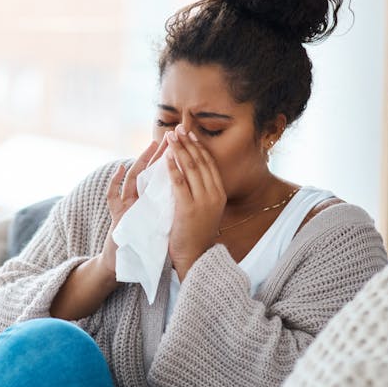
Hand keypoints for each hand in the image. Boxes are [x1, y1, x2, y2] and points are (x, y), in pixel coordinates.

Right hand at [99, 138, 167, 274]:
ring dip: (138, 162)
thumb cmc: (143, 241)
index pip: (160, 176)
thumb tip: (185, 192)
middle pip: (146, 172)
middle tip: (166, 137)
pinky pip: (112, 196)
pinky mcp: (116, 216)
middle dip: (156, 155)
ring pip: (131, 179)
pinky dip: (114, 181)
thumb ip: (166, 205)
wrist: (126, 260)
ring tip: (147, 147)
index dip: (170, 161)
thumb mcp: (159, 220)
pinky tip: (119, 169)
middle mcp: (136, 200)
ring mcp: (125, 206)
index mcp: (149, 201)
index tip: (180, 144)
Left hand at [164, 125, 225, 280]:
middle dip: (188, 143)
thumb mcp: (206, 211)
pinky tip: (167, 156)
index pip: (209, 164)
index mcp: (220, 194)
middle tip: (178, 129)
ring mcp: (203, 201)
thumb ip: (202, 193)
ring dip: (180, 149)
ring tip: (171, 136)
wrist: (195, 257)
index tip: (189, 134)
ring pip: (191, 168)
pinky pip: (180, 182)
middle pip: (201, 162)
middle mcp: (214, 194)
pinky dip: (173, 167)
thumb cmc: (196, 235)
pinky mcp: (188, 208)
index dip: (198, 147)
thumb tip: (193, 175)